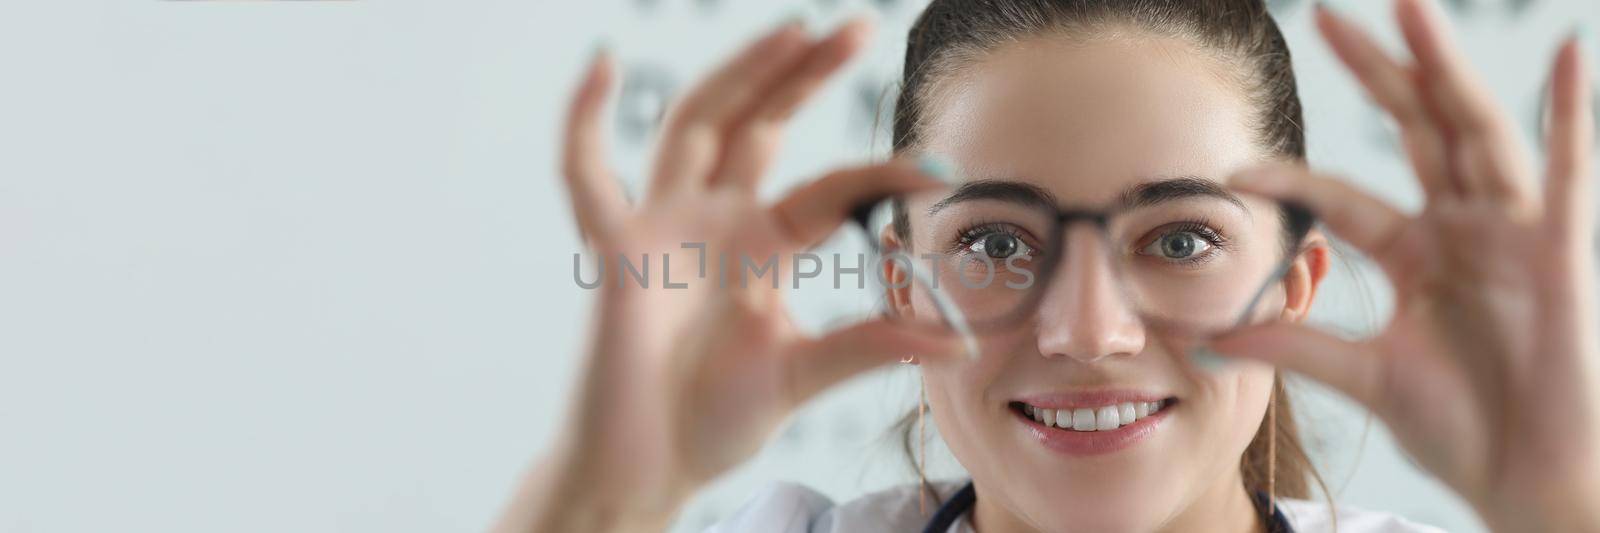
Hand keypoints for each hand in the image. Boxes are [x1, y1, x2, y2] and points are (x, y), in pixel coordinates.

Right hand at [493, 17, 961, 532]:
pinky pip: (586, 174)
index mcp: (765, 244)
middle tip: (857, 27)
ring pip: (696, 124)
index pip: (832, 186)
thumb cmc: (714, 421)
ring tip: (791, 29)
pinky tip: (604, 65)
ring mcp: (665, 225)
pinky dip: (583, 120)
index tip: (939, 172)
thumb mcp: (805, 373)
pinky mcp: (616, 247)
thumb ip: (872, 347)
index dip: (883, 173)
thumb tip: (957, 343)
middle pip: (762, 124)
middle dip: (804, 75)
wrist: (650, 466)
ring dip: (738, 74)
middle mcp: (717, 220)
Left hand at [1211, 1, 1598, 530]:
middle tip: (1328, 15)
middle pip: (1413, 132)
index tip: (1236, 168)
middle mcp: (1463, 228)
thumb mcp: (1364, 375)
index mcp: (1418, 252)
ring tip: (1411, 10)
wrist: (1528, 480)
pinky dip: (1570, 114)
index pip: (1344, 198)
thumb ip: (1295, 346)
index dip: (1294, 179)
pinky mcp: (1559, 253)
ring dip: (1445, 70)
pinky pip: (1567, 173)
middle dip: (1376, 72)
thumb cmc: (1463, 428)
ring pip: (1475, 132)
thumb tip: (1208, 338)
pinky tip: (1567, 55)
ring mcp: (1512, 234)